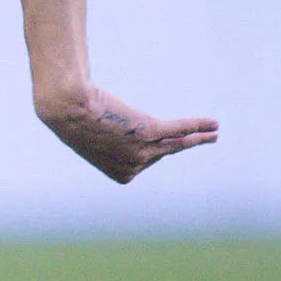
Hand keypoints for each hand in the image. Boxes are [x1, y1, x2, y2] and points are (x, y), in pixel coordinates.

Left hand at [37, 84, 216, 182]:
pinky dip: (197, 125)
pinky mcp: (147, 131)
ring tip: (213, 132)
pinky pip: (178, 129)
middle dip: (182, 141)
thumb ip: (111, 143)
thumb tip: (120, 139)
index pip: (146, 159)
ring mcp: (142, 151)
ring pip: (177, 143)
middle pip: (162, 151)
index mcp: (121, 174)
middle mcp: (133, 167)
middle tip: (203, 139)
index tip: (150, 137)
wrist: (66, 106)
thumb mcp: (94, 139)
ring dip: (199, 136)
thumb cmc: (73, 118)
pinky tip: (212, 124)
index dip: (150, 147)